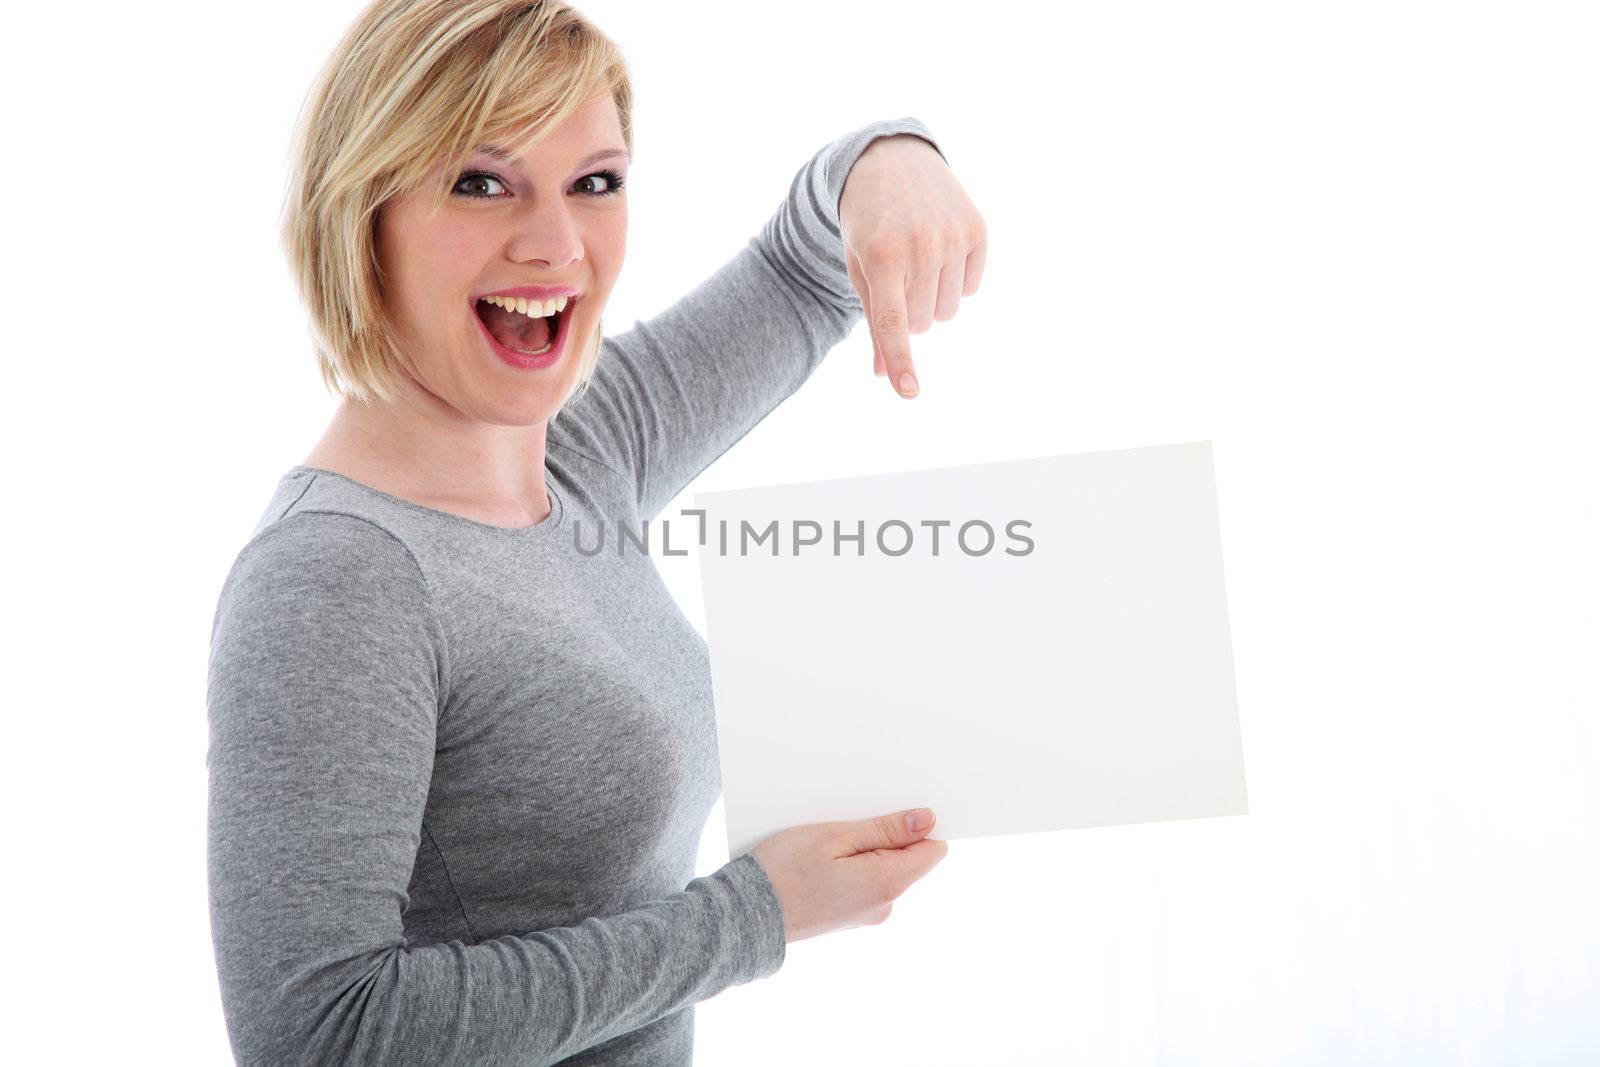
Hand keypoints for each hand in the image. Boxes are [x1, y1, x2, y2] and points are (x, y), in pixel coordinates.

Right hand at [749, 807, 947, 941]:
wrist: (746, 916)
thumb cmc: (785, 871)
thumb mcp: (835, 837)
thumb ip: (886, 830)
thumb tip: (928, 821)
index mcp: (887, 883)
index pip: (931, 850)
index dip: (918, 825)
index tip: (893, 808)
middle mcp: (885, 904)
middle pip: (906, 858)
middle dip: (885, 835)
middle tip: (847, 819)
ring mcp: (867, 914)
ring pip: (882, 869)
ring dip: (863, 849)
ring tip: (827, 839)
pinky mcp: (848, 917)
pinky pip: (863, 882)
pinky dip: (850, 866)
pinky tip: (822, 858)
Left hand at [839, 134, 986, 398]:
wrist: (888, 162)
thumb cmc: (867, 225)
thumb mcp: (859, 268)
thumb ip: (874, 322)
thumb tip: (885, 376)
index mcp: (880, 257)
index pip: (893, 322)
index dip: (902, 360)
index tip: (909, 393)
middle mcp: (920, 245)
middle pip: (922, 324)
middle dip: (908, 311)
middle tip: (896, 274)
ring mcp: (952, 236)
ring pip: (948, 311)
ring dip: (932, 298)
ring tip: (917, 261)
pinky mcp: (977, 230)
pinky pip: (970, 288)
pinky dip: (955, 281)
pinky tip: (940, 251)